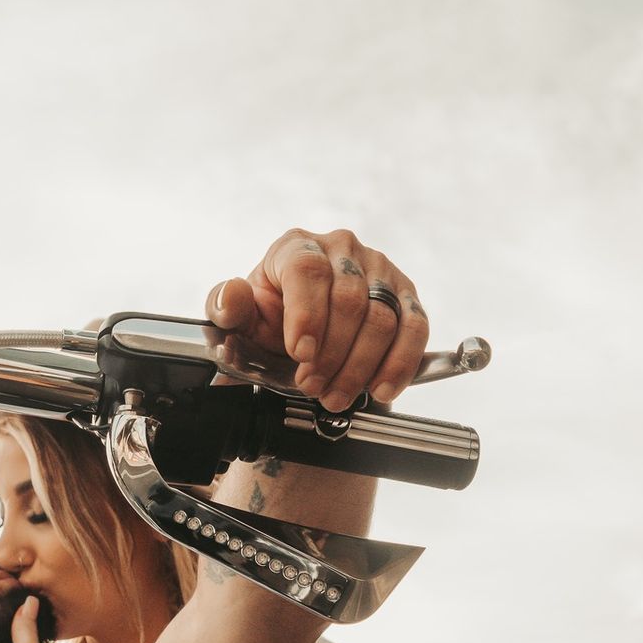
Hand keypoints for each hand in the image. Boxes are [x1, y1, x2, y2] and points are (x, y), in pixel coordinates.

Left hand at [207, 229, 430, 412]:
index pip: (308, 271)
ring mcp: (379, 271)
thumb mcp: (240, 317)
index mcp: (298, 247)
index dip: (307, 315)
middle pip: (348, 300)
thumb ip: (227, 307)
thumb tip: (231, 296)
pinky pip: (414, 327)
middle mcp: (343, 250)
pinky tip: (381, 388)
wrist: (299, 332)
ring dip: (359, 366)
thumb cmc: (269, 319)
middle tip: (312, 385)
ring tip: (336, 395)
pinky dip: (400, 363)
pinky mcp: (405, 296)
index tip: (300, 353)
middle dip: (330, 353)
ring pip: (382, 318)